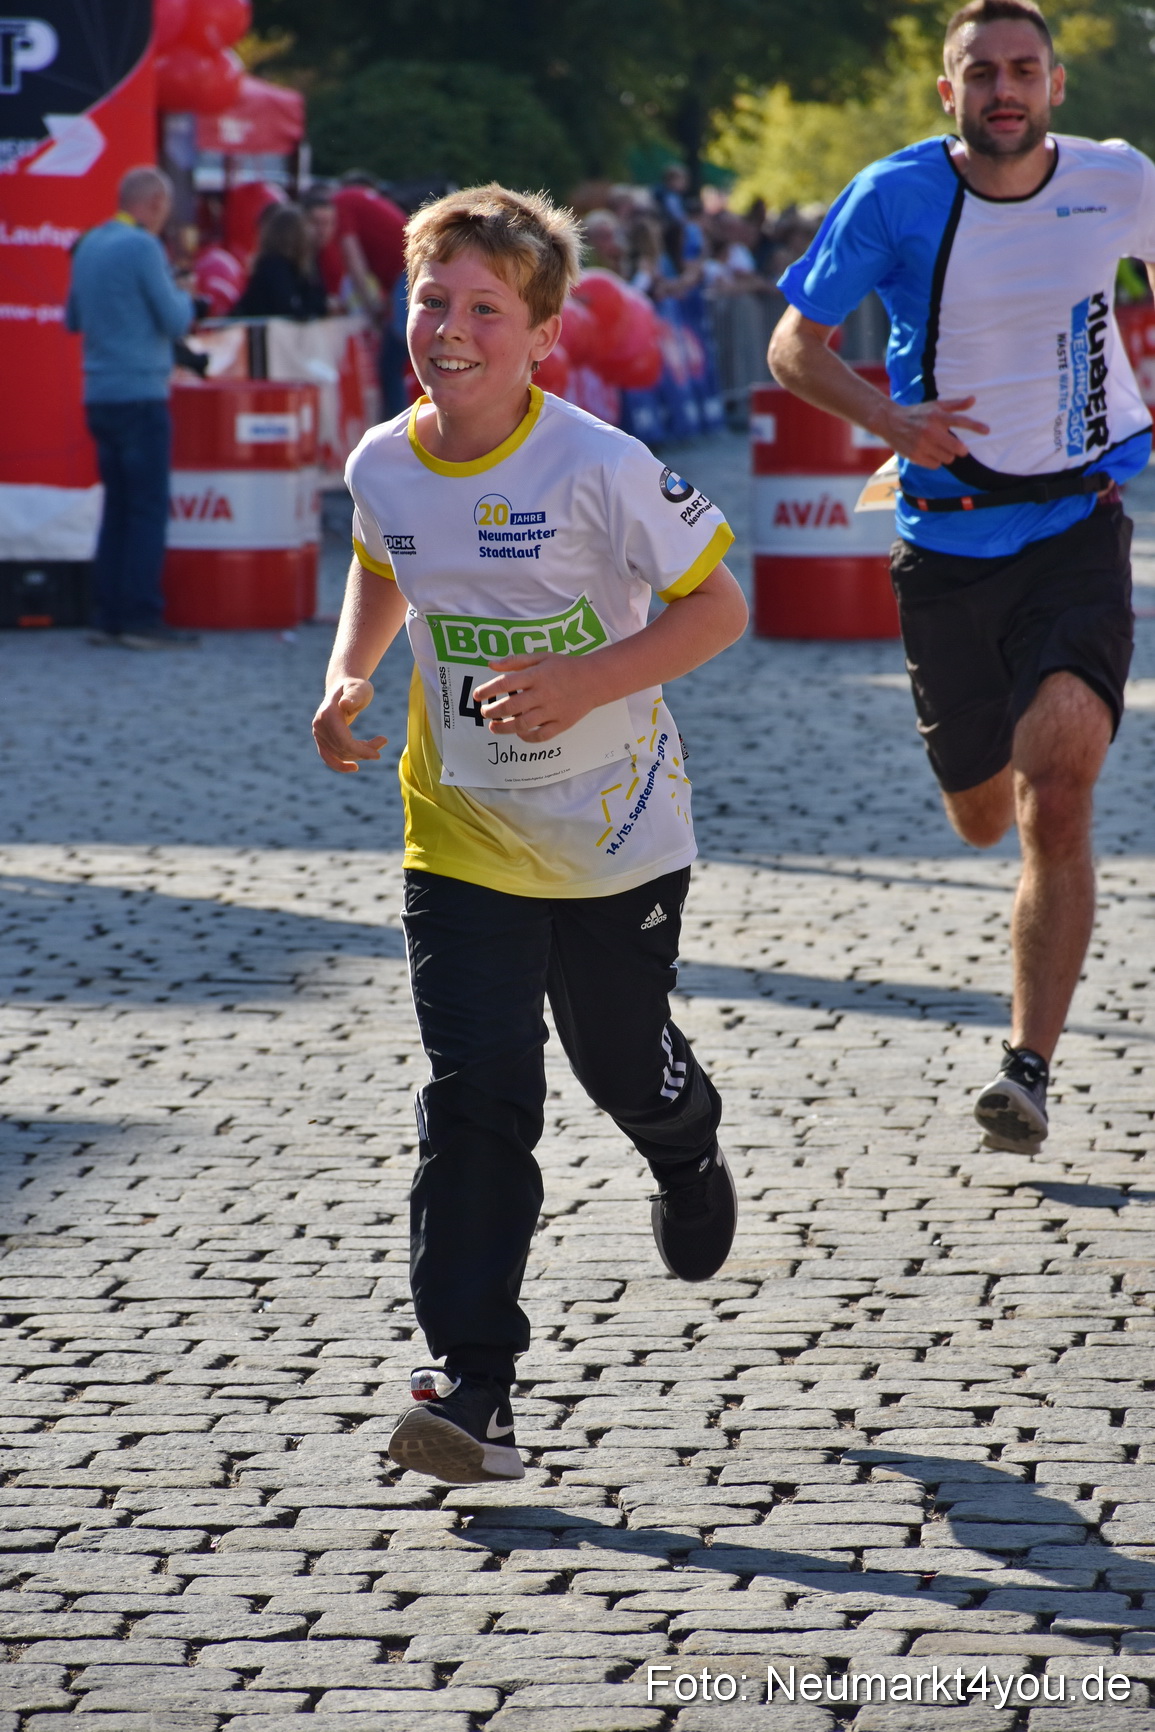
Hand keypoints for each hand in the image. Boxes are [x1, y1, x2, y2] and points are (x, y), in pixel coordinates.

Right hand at [312, 678, 386, 772]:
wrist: (344, 686)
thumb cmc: (356, 687)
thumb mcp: (360, 689)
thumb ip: (354, 696)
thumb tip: (344, 703)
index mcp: (328, 714)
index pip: (343, 741)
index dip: (360, 751)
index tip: (378, 755)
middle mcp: (319, 725)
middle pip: (343, 749)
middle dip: (364, 750)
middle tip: (383, 741)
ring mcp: (318, 733)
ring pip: (340, 754)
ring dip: (360, 753)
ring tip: (377, 743)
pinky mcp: (321, 739)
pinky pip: (328, 757)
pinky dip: (340, 765)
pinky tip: (354, 767)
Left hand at [472, 653, 596, 742]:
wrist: (594, 680)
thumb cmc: (564, 667)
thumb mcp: (541, 657)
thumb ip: (515, 661)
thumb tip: (490, 665)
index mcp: (536, 675)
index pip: (505, 683)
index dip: (488, 690)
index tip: (478, 696)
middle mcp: (543, 694)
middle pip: (510, 707)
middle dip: (492, 711)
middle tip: (485, 712)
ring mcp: (552, 710)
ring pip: (522, 724)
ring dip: (504, 727)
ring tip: (494, 727)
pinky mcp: (562, 724)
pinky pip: (541, 736)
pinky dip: (526, 737)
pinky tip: (519, 733)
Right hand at [875, 396, 989, 467]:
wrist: (891, 422)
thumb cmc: (917, 413)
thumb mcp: (935, 406)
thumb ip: (955, 405)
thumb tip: (973, 399)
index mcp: (937, 416)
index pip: (960, 421)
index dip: (975, 426)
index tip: (987, 431)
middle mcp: (930, 431)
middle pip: (956, 448)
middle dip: (960, 450)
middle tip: (959, 449)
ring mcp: (922, 445)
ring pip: (947, 458)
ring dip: (946, 455)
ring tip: (937, 448)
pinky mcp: (916, 456)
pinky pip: (935, 465)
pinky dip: (936, 461)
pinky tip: (929, 454)